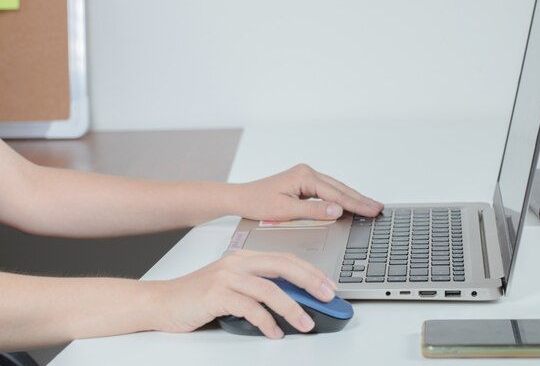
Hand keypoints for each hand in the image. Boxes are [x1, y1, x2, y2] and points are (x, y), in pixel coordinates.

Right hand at [152, 250, 336, 338]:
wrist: (161, 302)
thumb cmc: (198, 297)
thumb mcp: (232, 286)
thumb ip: (258, 288)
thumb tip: (292, 302)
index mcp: (244, 258)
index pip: (285, 259)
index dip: (310, 271)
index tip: (328, 284)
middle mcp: (237, 262)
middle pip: (283, 267)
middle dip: (310, 281)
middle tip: (328, 297)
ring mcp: (226, 276)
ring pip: (269, 289)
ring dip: (292, 308)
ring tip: (305, 324)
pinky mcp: (216, 294)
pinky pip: (249, 308)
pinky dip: (266, 322)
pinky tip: (275, 332)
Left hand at [232, 164, 383, 220]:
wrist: (241, 198)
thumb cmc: (258, 202)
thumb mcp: (286, 210)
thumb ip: (313, 211)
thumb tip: (337, 210)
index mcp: (304, 176)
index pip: (336, 193)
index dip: (356, 204)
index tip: (372, 210)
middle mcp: (307, 173)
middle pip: (340, 188)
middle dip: (360, 199)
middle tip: (379, 208)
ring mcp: (306, 177)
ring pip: (336, 189)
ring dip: (353, 198)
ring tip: (371, 206)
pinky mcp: (304, 183)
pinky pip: (328, 191)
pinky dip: (341, 198)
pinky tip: (351, 204)